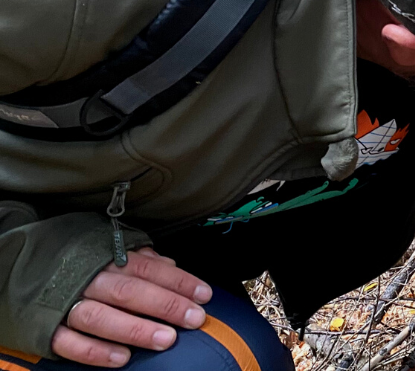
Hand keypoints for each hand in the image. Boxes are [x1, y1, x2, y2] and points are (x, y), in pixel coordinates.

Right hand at [51, 248, 211, 367]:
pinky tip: (122, 358)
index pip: (146, 268)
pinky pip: (69, 343)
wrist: (9, 265)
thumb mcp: (104, 247)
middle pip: (128, 292)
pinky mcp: (44, 328)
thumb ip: (138, 258)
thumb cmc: (70, 258)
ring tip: (166, 339)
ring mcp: (62, 303)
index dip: (177, 281)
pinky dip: (95, 352)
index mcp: (102, 256)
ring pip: (101, 317)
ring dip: (135, 329)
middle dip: (165, 305)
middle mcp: (84, 278)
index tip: (204, 294)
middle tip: (194, 318)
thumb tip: (171, 267)